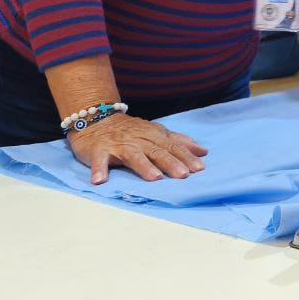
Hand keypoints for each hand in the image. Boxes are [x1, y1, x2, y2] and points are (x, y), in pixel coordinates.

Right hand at [66, 112, 206, 184]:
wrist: (96, 119)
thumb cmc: (130, 130)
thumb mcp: (156, 132)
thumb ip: (178, 142)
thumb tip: (203, 151)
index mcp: (154, 135)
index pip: (173, 146)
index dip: (186, 156)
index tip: (199, 168)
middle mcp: (138, 139)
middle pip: (157, 151)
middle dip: (171, 163)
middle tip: (183, 174)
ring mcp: (119, 144)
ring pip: (133, 155)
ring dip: (144, 166)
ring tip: (155, 178)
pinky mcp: (98, 150)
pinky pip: (99, 160)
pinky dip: (99, 169)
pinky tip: (100, 180)